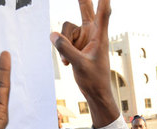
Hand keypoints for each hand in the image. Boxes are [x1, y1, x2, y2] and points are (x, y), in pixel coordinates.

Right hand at [50, 0, 117, 126]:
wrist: (94, 91)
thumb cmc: (94, 80)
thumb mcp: (80, 65)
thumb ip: (66, 49)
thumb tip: (52, 35)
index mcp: (100, 36)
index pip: (103, 13)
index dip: (103, 1)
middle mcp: (92, 33)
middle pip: (85, 8)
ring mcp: (83, 37)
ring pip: (66, 28)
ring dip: (63, 44)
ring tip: (69, 61)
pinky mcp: (75, 43)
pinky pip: (62, 39)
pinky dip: (62, 50)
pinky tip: (68, 63)